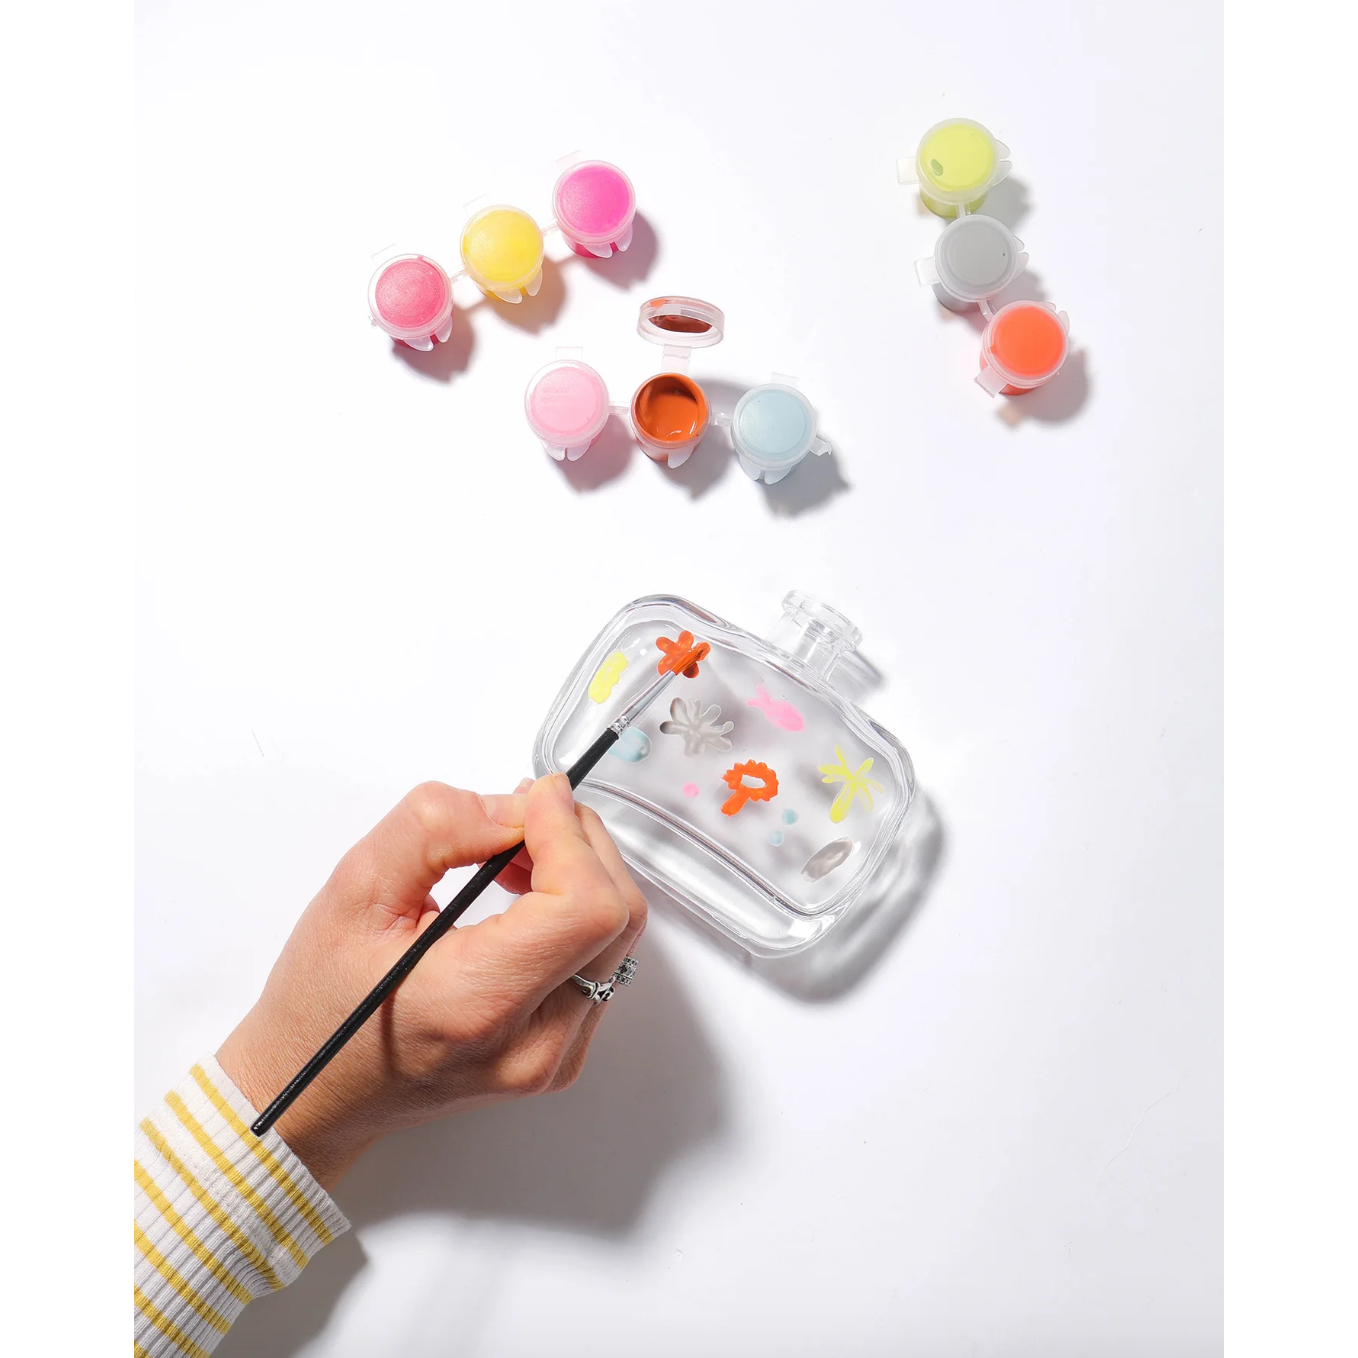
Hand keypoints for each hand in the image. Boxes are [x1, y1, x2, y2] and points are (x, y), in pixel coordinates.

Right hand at [217, 775, 645, 1188]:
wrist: (315, 1095)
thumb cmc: (323, 1003)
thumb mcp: (356, 890)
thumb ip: (437, 828)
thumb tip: (518, 807)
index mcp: (477, 1004)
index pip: (584, 907)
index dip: (570, 835)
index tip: (535, 797)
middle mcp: (533, 1045)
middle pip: (615, 916)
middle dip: (579, 843)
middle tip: (522, 814)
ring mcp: (556, 1058)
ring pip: (617, 936)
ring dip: (581, 873)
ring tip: (515, 853)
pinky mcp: (563, 1054)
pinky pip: (602, 961)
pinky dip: (576, 911)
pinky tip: (526, 894)